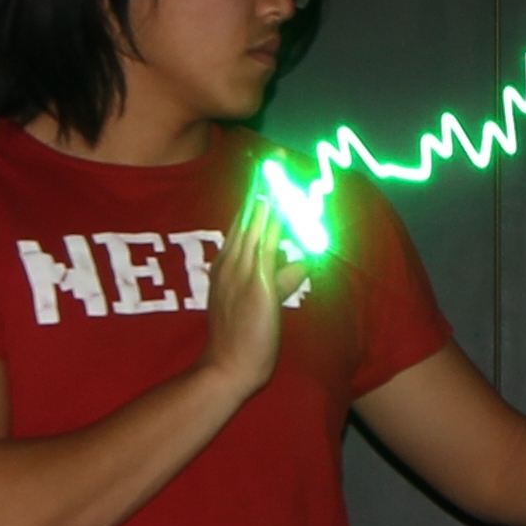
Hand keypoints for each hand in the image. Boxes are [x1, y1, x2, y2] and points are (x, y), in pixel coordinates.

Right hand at [197, 186, 308, 396]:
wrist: (226, 369)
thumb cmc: (243, 342)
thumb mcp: (265, 304)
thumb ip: (283, 280)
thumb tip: (300, 262)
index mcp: (229, 266)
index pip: (243, 224)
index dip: (256, 198)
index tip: (266, 175)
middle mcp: (230, 263)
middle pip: (247, 215)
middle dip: (260, 185)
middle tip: (272, 156)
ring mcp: (240, 271)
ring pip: (255, 223)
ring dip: (267, 194)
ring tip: (276, 165)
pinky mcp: (256, 283)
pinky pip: (266, 244)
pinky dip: (272, 221)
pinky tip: (279, 201)